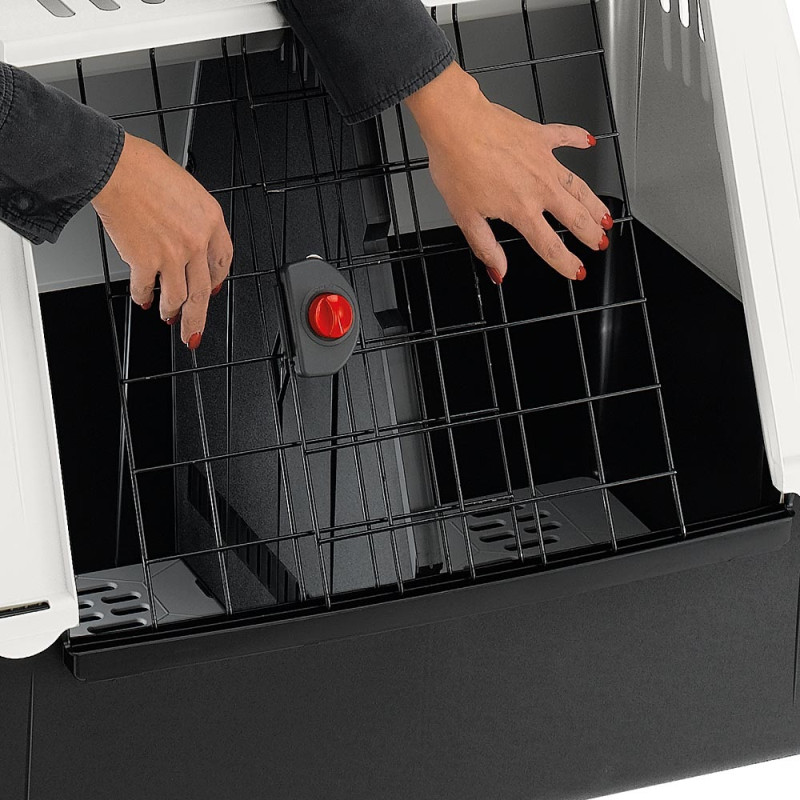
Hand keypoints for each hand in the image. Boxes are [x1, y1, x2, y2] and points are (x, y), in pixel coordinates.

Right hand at [91, 133, 232, 348]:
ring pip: (179, 297)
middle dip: (198, 316)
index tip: (214, 289)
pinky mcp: (146, 262)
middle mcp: (196, 242)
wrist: (115, 168)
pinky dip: (143, 296)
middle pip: (204, 290)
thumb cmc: (144, 170)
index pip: (223, 260)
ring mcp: (173, 255)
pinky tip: (142, 298)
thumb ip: (192, 218)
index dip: (218, 279)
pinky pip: (147, 288)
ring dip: (172, 311)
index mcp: (211, 220)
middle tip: (195, 330)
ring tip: (168, 316)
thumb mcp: (186, 189)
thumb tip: (189, 238)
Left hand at [405, 63, 612, 283]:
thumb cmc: (456, 164)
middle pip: (574, 217)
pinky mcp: (538, 136)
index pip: (550, 246)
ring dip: (594, 203)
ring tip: (605, 215)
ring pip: (578, 186)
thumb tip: (499, 272)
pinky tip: (589, 143)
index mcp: (521, 210)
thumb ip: (485, 247)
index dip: (566, 263)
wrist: (455, 122)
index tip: (577, 271)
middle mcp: (539, 187)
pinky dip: (578, 139)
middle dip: (591, 234)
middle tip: (600, 243)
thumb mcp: (465, 217)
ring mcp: (543, 161)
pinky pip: (565, 136)